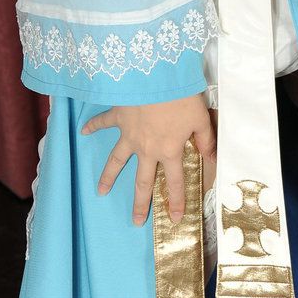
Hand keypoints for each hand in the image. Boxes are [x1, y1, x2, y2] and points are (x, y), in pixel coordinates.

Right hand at [81, 94, 215, 226]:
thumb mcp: (200, 118)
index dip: (176, 201)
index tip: (175, 218)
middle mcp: (147, 149)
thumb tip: (214, 160)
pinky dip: (93, 126)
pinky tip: (83, 131)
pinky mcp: (119, 116)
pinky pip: (103, 122)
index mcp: (169, 151)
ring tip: (100, 191)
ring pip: (117, 161)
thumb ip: (207, 140)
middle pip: (142, 181)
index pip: (175, 182)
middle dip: (140, 203)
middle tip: (135, 221)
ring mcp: (130, 135)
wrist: (157, 76)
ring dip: (108, 176)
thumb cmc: (181, 97)